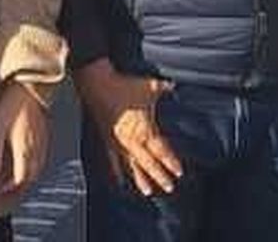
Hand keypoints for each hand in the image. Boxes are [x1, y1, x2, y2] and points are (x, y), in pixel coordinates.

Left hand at [0, 81, 48, 194]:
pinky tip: (26, 161)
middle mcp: (37, 148)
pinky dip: (35, 165)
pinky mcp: (46, 134)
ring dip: (28, 177)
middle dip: (21, 186)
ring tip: (16, 178)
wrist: (29, 86)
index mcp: (24, 149)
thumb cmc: (11, 104)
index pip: (22, 179)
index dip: (12, 188)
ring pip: (39, 168)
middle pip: (32, 176)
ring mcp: (43, 141)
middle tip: (8, 189)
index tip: (2, 190)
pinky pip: (43, 157)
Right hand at [73, 58, 181, 195]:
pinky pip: (113, 160)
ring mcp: (118, 142)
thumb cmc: (125, 86)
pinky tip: (120, 181)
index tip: (179, 172)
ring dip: (140, 179)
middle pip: (149, 164)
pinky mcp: (106, 140)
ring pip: (132, 166)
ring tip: (148, 191)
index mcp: (145, 130)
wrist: (99, 85)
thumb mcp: (151, 86)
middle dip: (160, 176)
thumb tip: (174, 85)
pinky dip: (117, 171)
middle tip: (169, 187)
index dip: (171, 162)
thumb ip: (165, 88)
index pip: (162, 151)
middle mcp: (132, 141)